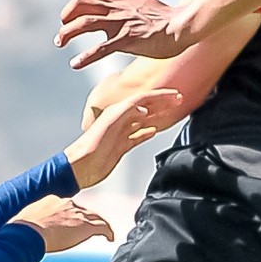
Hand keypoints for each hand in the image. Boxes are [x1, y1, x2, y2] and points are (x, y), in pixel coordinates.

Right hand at [10, 193, 114, 253]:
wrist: (27, 232)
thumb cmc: (20, 230)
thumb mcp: (22, 222)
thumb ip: (26, 225)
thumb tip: (14, 235)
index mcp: (52, 200)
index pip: (66, 206)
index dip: (70, 214)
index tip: (69, 222)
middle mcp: (67, 204)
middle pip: (82, 210)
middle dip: (86, 219)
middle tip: (87, 228)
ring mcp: (77, 214)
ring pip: (95, 217)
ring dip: (100, 225)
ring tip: (105, 232)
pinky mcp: (85, 226)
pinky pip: (103, 227)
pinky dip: (108, 232)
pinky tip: (111, 238)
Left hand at [56, 0, 199, 67]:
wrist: (184, 25)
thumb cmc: (169, 16)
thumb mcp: (146, 1)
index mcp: (121, 0)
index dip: (74, 6)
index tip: (69, 18)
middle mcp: (117, 9)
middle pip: (81, 5)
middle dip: (66, 17)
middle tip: (61, 30)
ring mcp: (121, 23)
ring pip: (85, 24)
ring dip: (68, 33)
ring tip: (59, 43)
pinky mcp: (127, 40)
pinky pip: (101, 49)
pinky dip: (85, 57)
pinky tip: (75, 64)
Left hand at [65, 90, 183, 187]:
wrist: (81, 166)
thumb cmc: (92, 145)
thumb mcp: (111, 123)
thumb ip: (127, 112)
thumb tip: (145, 109)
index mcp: (118, 110)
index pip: (144, 99)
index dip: (161, 96)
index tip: (176, 95)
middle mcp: (120, 119)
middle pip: (145, 107)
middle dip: (162, 103)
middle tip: (179, 100)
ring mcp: (121, 132)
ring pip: (143, 120)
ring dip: (157, 115)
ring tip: (171, 112)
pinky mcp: (121, 145)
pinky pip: (137, 135)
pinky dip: (147, 131)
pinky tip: (154, 131)